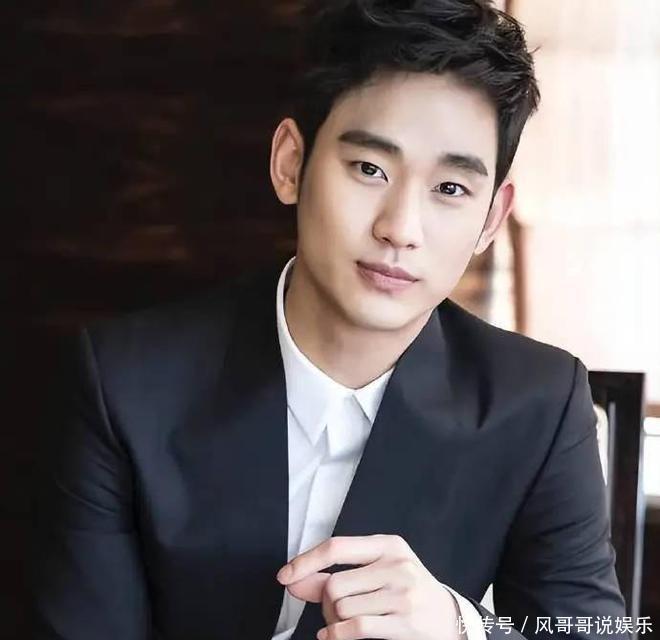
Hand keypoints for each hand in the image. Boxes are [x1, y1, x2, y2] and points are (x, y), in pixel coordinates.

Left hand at [276, 534, 462, 639]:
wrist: (448, 616)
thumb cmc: (406, 589)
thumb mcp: (375, 572)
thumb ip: (334, 575)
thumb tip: (295, 581)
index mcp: (387, 545)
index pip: (336, 547)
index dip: (306, 561)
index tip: (286, 575)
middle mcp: (396, 564)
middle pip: (335, 584)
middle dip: (325, 602)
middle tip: (332, 610)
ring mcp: (402, 592)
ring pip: (342, 607)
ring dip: (333, 620)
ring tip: (343, 622)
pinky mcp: (405, 621)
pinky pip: (355, 628)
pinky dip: (336, 635)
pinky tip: (333, 636)